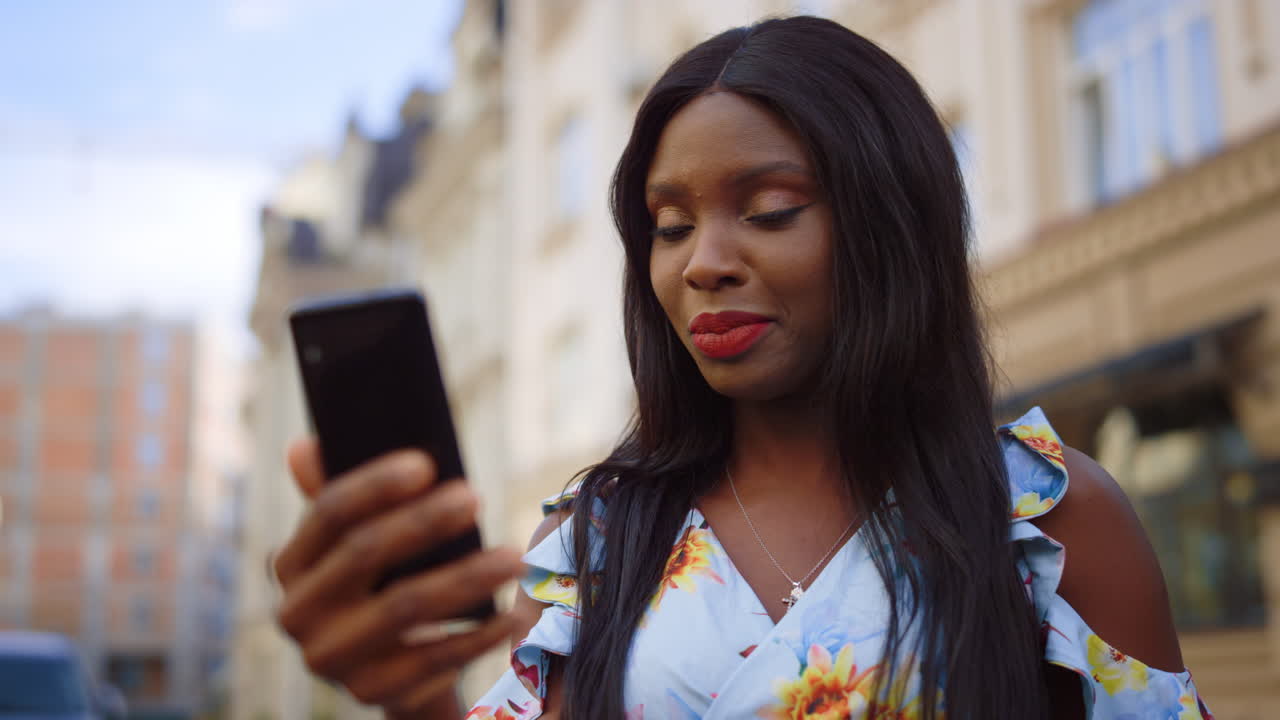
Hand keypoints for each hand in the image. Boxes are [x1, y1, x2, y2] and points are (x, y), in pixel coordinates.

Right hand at [273, 438, 522, 714]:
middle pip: (363, 554)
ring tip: (514, 555)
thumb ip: (340, 494)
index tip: (425, 463)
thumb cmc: (380, 584)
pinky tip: (513, 613)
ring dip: (465, 577)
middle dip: (423, 522)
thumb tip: (304, 447)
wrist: (388, 670)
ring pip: (405, 605)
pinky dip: (478, 635)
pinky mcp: (371, 692)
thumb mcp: (357, 542)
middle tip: (475, 498)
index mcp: (291, 564)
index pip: (327, 514)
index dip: (374, 485)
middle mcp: (297, 613)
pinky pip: (434, 660)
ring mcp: (331, 658)